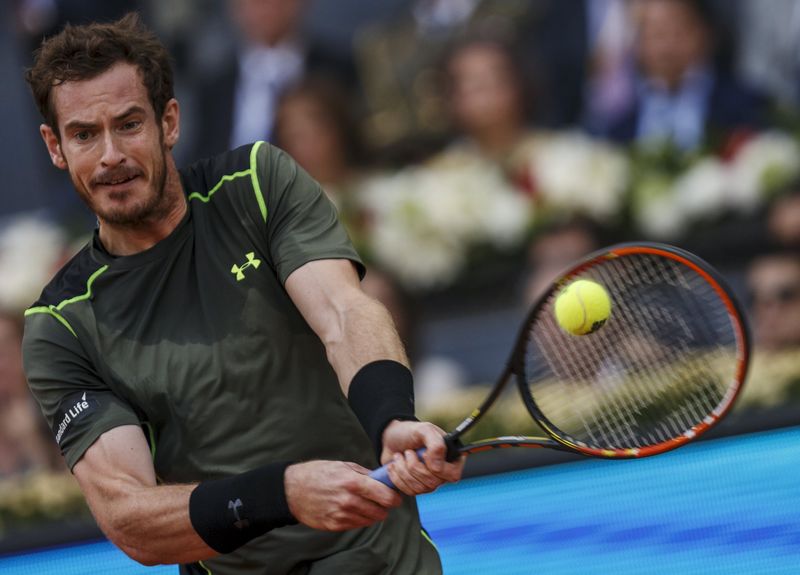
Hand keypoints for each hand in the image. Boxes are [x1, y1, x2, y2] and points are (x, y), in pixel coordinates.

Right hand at [284, 460, 401, 530]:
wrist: (292, 490)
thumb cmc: (317, 473)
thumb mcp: (342, 465)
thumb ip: (364, 474)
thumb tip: (382, 479)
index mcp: (352, 482)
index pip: (384, 496)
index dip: (394, 498)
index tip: (396, 498)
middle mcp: (348, 501)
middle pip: (380, 511)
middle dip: (384, 507)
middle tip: (382, 501)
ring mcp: (341, 515)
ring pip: (369, 520)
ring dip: (372, 514)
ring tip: (367, 504)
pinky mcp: (334, 525)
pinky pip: (356, 525)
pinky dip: (360, 519)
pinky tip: (354, 510)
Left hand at [380, 420, 464, 495]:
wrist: (391, 439)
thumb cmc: (410, 432)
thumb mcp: (424, 430)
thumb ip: (436, 444)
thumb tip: (438, 467)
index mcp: (450, 457)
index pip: (452, 474)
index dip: (437, 468)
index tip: (424, 454)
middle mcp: (442, 472)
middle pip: (433, 482)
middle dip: (414, 466)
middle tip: (408, 452)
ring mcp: (429, 482)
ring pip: (419, 488)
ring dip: (403, 470)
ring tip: (399, 456)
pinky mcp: (415, 487)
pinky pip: (409, 491)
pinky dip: (397, 477)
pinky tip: (394, 466)